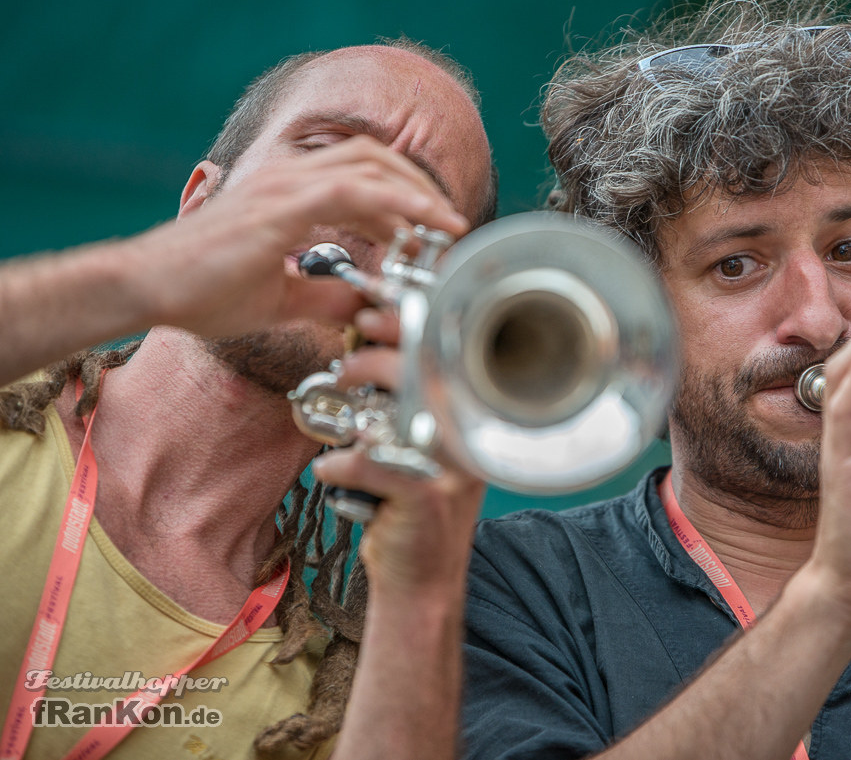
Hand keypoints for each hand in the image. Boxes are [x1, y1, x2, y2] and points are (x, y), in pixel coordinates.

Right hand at [132, 134, 472, 337]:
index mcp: (288, 194)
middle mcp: (289, 179)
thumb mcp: (280, 300)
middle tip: (450, 224)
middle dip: (420, 186)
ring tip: (447, 224)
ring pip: (370, 166)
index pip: (360, 174)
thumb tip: (366, 305)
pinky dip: (394, 202)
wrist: (146, 290)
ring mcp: (283, 186)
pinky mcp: (280, 206)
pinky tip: (421, 226)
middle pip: (374, 157)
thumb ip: (325, 297)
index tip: (432, 229)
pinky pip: (352, 190)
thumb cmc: (200, 292)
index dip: (403, 196)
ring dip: (417, 193)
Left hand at [309, 308, 484, 592]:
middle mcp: (466, 440)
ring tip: (336, 426)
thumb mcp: (416, 451)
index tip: (371, 314)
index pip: (446, 354)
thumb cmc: (409, 512)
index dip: (408, 325)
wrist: (422, 585)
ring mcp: (450, 469)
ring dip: (353, 417)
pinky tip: (331, 472)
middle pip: (422, 374)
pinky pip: (368, 463)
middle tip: (345, 368)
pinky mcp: (424, 500)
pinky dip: (338, 466)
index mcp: (468, 421)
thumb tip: (363, 353)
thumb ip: (403, 407)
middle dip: (373, 361)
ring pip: (395, 415)